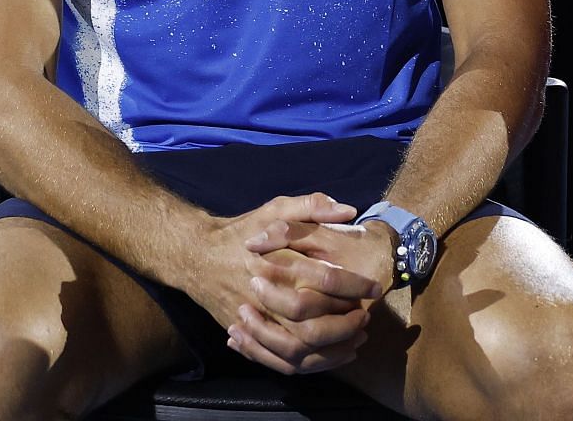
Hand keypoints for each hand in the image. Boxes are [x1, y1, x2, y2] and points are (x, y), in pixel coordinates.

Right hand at [233, 218, 402, 368]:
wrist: (198, 257)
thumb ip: (311, 207)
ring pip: (298, 350)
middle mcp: (267, 298)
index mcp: (278, 264)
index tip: (374, 287)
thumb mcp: (275, 209)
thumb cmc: (243, 231)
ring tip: (356, 338)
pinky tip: (332, 357)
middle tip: (366, 316)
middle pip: (312, 324)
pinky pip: (281, 362)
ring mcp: (256, 322)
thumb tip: (348, 210)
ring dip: (332, 349)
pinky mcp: (248, 337)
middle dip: (345, 323)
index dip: (354, 285)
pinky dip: (309, 365)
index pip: (325, 278)